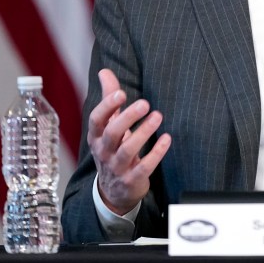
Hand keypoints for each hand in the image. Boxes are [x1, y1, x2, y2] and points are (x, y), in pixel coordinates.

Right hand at [87, 68, 170, 214]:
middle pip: (112, 133)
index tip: (120, 93)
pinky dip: (156, 153)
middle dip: (128, 117)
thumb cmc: (112, 149)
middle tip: (145, 103)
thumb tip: (104, 71)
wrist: (113, 191)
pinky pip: (144, 167)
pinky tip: (167, 139)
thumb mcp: (107, 126)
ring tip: (158, 116)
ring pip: (128, 150)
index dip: (107, 106)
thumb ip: (109, 99)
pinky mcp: (132, 180)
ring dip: (144, 132)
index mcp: (96, 137)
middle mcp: (104, 152)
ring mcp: (117, 167)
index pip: (96, 120)